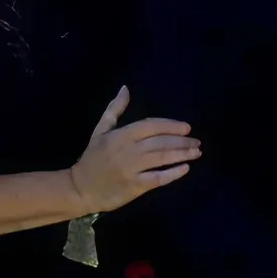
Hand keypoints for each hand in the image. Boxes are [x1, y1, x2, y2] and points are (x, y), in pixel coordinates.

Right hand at [65, 89, 197, 211]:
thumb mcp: (100, 131)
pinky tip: (185, 169)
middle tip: (197, 141)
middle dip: (182, 141)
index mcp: (121, 135)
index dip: (170, 126)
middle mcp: (128, 150)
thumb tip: (125, 88)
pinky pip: (158, 178)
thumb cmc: (92, 158)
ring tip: (196, 152)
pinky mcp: (135, 186)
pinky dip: (172, 173)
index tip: (187, 128)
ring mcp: (132, 169)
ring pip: (162, 158)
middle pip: (160, 142)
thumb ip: (114, 110)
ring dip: (182, 154)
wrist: (80, 189)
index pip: (151, 125)